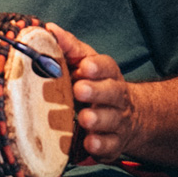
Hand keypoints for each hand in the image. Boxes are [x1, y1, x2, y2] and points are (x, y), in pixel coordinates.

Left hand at [45, 25, 137, 164]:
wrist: (129, 116)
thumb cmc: (97, 84)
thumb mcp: (86, 63)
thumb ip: (69, 48)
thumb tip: (48, 29)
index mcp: (109, 75)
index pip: (107, 67)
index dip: (97, 67)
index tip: (84, 67)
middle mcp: (117, 97)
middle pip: (112, 92)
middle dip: (96, 91)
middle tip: (79, 90)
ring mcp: (117, 121)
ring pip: (111, 120)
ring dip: (98, 119)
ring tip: (85, 118)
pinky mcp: (114, 144)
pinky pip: (111, 146)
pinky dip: (101, 146)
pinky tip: (91, 143)